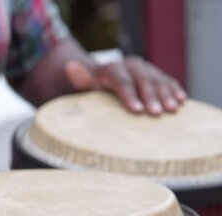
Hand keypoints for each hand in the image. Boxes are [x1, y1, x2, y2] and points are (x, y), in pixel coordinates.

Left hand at [65, 56, 187, 114]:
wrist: (103, 77)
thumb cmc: (92, 86)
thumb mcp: (83, 83)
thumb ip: (80, 77)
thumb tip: (69, 66)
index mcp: (112, 69)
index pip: (122, 81)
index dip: (130, 95)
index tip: (137, 110)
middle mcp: (131, 65)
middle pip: (142, 80)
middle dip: (151, 97)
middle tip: (156, 114)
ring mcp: (145, 69)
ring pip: (158, 79)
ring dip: (166, 94)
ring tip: (172, 110)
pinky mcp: (155, 74)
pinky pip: (167, 80)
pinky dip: (175, 89)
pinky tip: (181, 100)